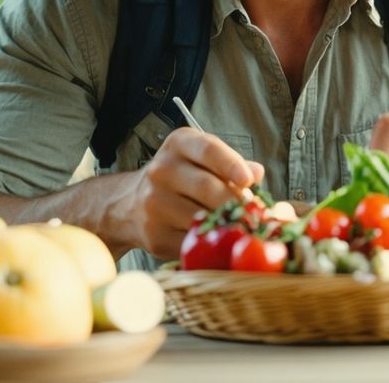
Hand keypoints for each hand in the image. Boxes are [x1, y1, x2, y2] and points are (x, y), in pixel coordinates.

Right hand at [130, 127, 263, 259]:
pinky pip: (191, 242)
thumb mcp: (202, 161)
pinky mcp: (154, 234)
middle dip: (236, 203)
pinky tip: (219, 241)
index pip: (208, 150)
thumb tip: (257, 173)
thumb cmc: (180, 179)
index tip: (249, 180)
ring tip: (240, 227)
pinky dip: (210, 244)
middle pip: (208, 187)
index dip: (231, 164)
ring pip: (201, 218)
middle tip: (254, 213)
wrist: (131, 204)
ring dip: (227, 225)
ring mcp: (154, 203)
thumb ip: (232, 165)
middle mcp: (162, 170)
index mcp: (179, 145)